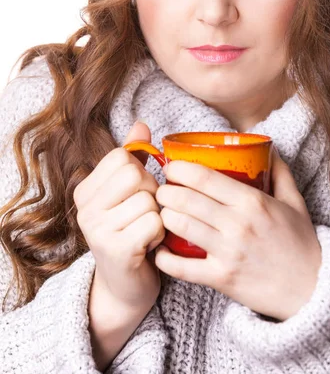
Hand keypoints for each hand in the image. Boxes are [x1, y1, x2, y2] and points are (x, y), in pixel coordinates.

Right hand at [73, 121, 164, 312]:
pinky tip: (150, 245)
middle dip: (152, 193)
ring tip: (147, 232)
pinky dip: (161, 234)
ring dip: (158, 217)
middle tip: (145, 214)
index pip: (122, 157)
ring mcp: (97, 230)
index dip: (141, 172)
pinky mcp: (116, 251)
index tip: (137, 194)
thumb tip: (142, 125)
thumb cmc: (130, 232)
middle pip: (136, 175)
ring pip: (149, 200)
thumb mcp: (128, 194)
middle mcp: (85, 208)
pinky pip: (155, 223)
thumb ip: (133, 159)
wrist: (124, 287)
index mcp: (85, 190)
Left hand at [155, 147, 320, 320]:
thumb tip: (269, 149)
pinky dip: (165, 259)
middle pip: (186, 199)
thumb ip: (281, 173)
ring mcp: (228, 252)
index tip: (170, 166)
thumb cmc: (301, 244)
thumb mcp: (295, 202)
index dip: (179, 168)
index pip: (204, 177)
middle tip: (161, 189)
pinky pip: (182, 268)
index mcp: (252, 201)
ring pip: (180, 226)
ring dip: (164, 216)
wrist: (312, 290)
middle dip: (165, 191)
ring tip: (162, 212)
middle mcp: (237, 224)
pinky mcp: (221, 278)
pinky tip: (159, 249)